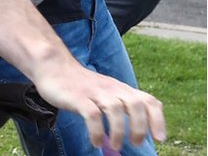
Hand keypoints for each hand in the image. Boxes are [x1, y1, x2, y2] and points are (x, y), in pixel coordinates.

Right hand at [32, 61, 165, 149]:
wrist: (53, 66)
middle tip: (135, 144)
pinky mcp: (77, 97)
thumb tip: (135, 133)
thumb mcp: (106, 91)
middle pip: (135, 104)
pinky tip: (96, 142)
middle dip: (140, 127)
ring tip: (115, 145)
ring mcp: (94, 92)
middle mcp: (111, 89)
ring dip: (119, 131)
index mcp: (121, 89)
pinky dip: (96, 131)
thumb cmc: (80, 85)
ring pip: (115, 109)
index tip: (159, 138)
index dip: (158, 120)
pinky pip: (91, 115)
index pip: (148, 101)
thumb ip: (120, 106)